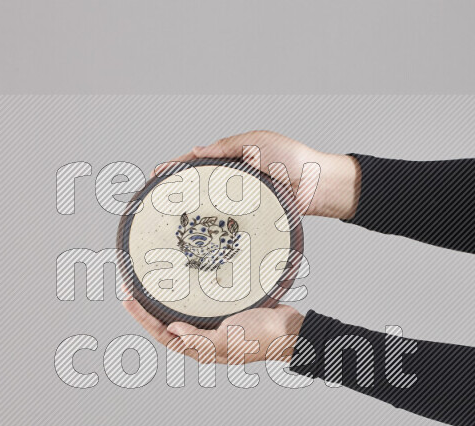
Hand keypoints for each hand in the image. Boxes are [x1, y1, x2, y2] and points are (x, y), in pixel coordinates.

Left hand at [123, 293, 303, 364]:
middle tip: (129, 286)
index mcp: (201, 349)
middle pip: (166, 324)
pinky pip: (198, 302)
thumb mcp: (229, 340)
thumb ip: (200, 340)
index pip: (163, 335)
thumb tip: (171, 331)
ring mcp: (214, 325)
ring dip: (163, 300)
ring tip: (149, 283)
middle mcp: (204, 338)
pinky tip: (181, 280)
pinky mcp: (225, 311)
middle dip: (146, 308)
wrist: (292, 329)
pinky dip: (185, 292)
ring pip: (181, 312)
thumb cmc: (262, 338)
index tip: (127, 298)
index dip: (143, 318)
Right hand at [152, 130, 360, 219]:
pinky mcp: (251, 217)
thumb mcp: (255, 142)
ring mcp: (241, 200)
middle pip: (199, 185)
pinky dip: (213, 227)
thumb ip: (226, 146)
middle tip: (156, 199)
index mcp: (233, 158)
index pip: (198, 161)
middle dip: (177, 192)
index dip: (176, 167)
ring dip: (191, 212)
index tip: (156, 174)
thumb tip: (197, 150)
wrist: (318, 184)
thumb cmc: (292, 158)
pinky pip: (228, 222)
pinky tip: (199, 234)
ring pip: (211, 206)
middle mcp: (234, 180)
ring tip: (170, 218)